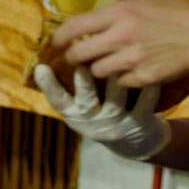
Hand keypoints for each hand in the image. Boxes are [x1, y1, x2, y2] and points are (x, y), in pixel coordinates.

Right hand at [33, 64, 171, 161]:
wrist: (135, 142)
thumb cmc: (104, 110)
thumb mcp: (85, 104)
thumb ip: (74, 83)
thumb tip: (62, 46)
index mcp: (75, 113)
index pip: (58, 99)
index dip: (49, 86)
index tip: (41, 68)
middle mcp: (92, 121)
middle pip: (85, 100)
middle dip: (83, 83)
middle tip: (81, 63)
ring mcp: (116, 124)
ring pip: (115, 100)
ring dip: (115, 80)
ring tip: (117, 60)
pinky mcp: (139, 124)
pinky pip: (144, 103)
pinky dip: (147, 87)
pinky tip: (147, 69)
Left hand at [53, 0, 188, 87]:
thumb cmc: (178, 12)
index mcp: (119, 13)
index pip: (74, 27)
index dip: (60, 38)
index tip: (59, 42)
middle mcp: (121, 37)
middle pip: (79, 54)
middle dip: (76, 57)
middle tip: (82, 56)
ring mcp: (132, 59)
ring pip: (97, 71)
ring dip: (101, 67)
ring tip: (112, 61)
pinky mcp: (144, 77)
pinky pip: (120, 82)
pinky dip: (123, 78)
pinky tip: (133, 69)